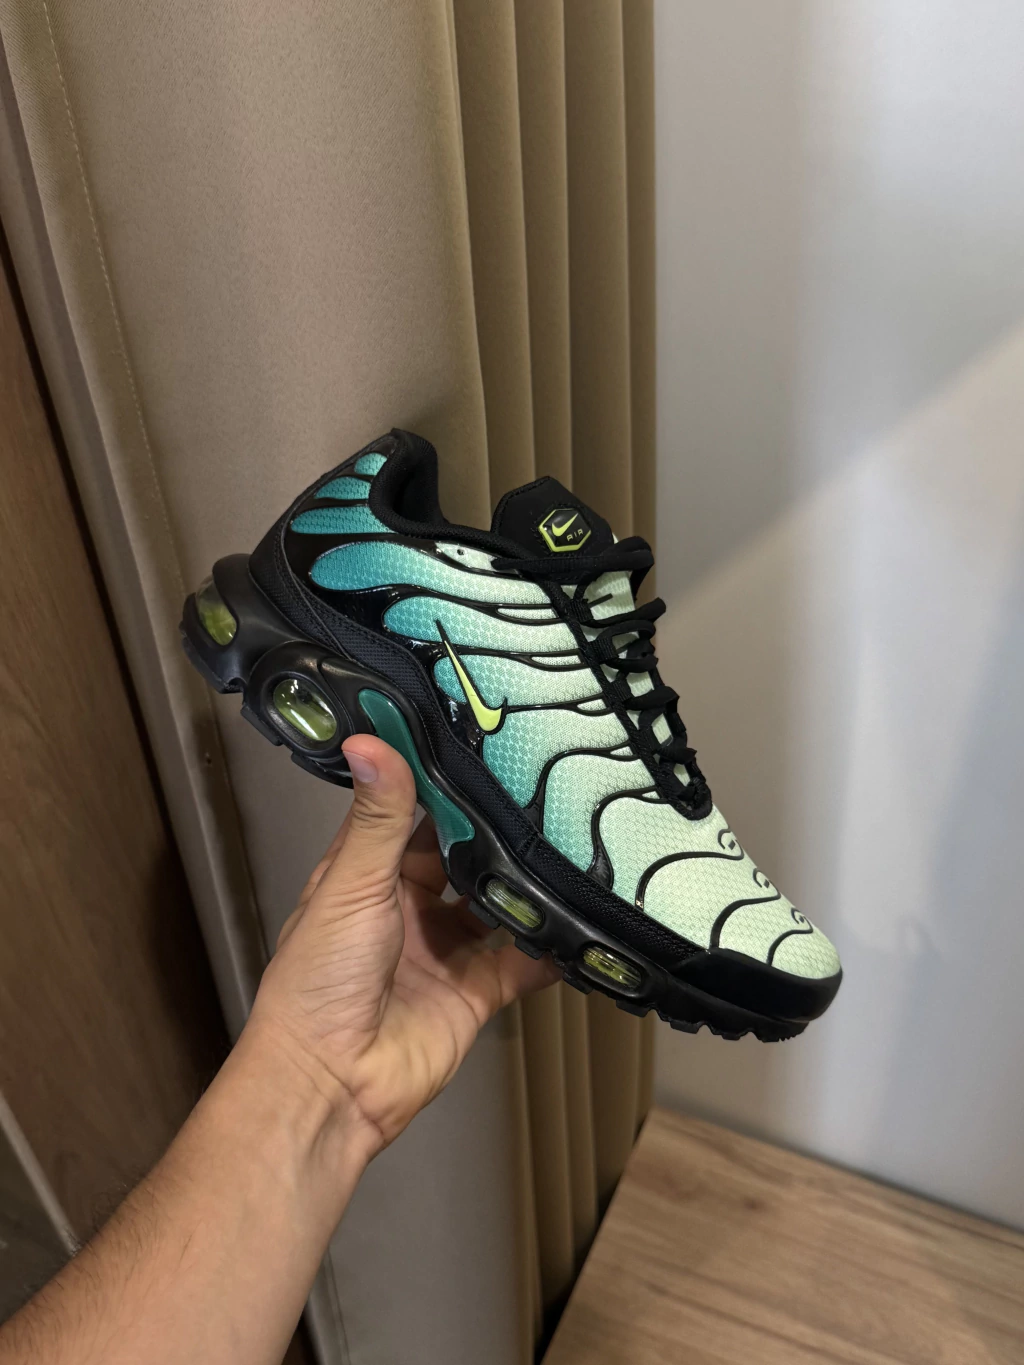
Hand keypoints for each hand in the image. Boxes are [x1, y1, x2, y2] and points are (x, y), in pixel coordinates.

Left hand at [246, 735, 559, 1154]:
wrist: (332, 1084)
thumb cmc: (319, 982)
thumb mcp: (351, 885)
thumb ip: (377, 819)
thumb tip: (371, 740)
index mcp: (367, 874)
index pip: (412, 813)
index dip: (445, 782)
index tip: (487, 742)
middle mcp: (408, 906)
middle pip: (463, 857)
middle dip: (498, 831)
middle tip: (550, 787)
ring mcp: (444, 949)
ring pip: (498, 904)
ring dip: (529, 884)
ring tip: (574, 842)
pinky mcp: (476, 991)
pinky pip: (522, 962)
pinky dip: (551, 947)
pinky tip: (583, 921)